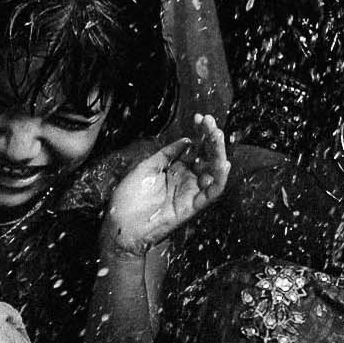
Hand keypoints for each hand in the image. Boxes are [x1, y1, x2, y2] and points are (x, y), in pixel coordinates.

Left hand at [103, 113, 231, 256]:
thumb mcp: (147, 168)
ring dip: (218, 153)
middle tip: (210, 122)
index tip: (200, 118)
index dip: (199, 133)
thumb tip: (187, 140)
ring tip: (217, 136)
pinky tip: (223, 163)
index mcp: (175, 169)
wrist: (121, 225)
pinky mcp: (193, 206)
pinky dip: (220, 179)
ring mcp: (191, 192)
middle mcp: (186, 179)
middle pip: (206, 156)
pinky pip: (212, 192)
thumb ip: (167, 154)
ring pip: (213, 172)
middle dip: (210, 138)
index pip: (194, 148)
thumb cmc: (129, 198)